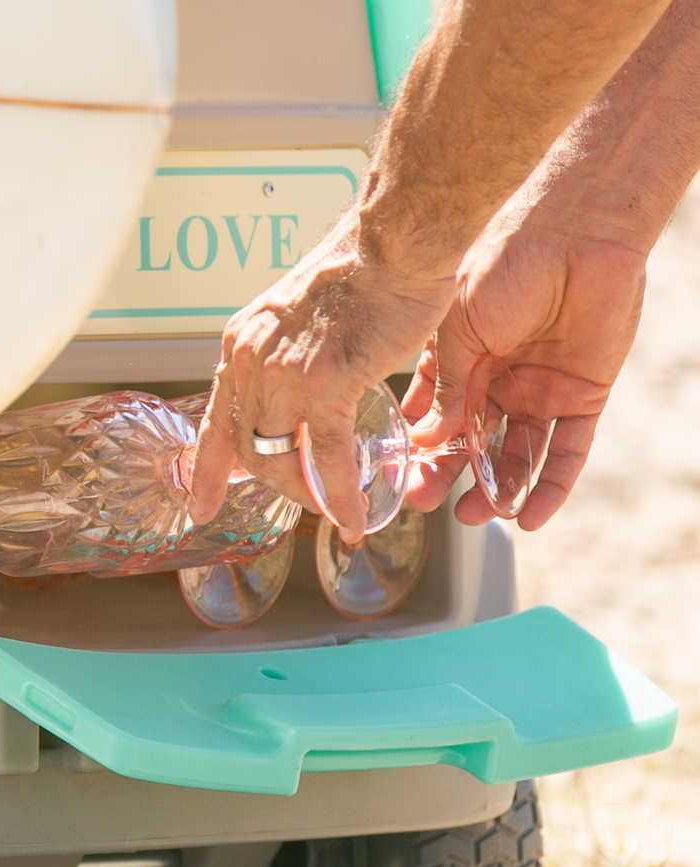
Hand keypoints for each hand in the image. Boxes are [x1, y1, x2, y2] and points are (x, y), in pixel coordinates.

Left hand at [188, 208, 453, 542]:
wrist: (392, 241)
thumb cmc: (361, 271)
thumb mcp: (299, 315)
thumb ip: (288, 355)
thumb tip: (300, 388)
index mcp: (242, 342)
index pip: (214, 418)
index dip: (206, 469)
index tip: (200, 504)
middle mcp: (250, 360)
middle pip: (247, 447)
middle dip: (276, 485)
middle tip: (304, 500)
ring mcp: (283, 374)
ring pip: (280, 459)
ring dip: (306, 493)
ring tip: (333, 507)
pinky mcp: (324, 384)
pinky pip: (327, 458)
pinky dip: (339, 494)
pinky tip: (352, 516)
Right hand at [402, 198, 646, 529]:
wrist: (574, 233)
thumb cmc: (503, 262)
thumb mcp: (456, 329)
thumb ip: (446, 387)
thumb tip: (424, 440)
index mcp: (460, 358)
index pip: (435, 415)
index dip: (419, 448)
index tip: (402, 476)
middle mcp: (497, 378)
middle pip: (471, 442)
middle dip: (449, 475)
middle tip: (428, 503)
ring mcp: (538, 390)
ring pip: (515, 454)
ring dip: (495, 488)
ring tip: (476, 516)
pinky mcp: (582, 396)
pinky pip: (567, 452)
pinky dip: (550, 487)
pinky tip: (528, 515)